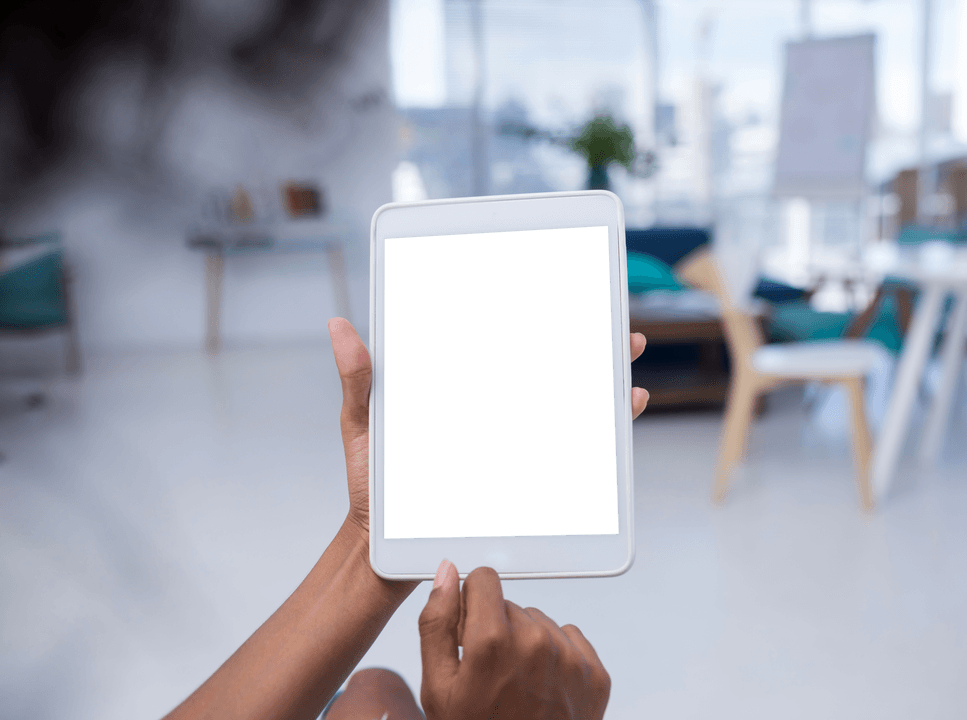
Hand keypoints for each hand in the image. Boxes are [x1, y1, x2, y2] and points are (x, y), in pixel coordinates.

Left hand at [328, 320, 650, 535]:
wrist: (383, 545)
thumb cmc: (371, 485)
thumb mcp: (362, 426)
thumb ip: (360, 378)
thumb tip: (341, 325)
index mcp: (458, 392)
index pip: (501, 349)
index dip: (530, 319)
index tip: (556, 289)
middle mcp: (491, 413)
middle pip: (543, 369)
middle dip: (582, 340)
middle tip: (611, 319)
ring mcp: (509, 444)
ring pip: (563, 403)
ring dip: (601, 378)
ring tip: (626, 355)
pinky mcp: (521, 477)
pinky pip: (567, 451)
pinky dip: (600, 428)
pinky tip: (623, 407)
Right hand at [419, 562, 610, 719]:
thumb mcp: (438, 688)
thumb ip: (437, 622)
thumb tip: (448, 572)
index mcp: (492, 641)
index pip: (484, 578)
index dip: (471, 604)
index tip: (469, 632)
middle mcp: (536, 641)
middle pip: (510, 603)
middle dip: (496, 628)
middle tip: (491, 673)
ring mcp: (569, 658)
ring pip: (539, 621)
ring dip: (526, 642)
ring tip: (516, 685)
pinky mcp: (594, 673)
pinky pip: (569, 638)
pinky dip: (555, 657)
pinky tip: (541, 689)